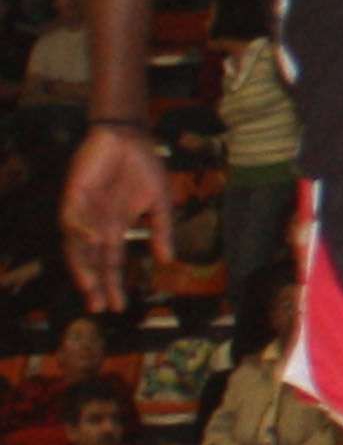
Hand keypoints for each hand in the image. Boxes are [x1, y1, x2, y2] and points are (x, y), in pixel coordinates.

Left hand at [60, 128, 171, 313]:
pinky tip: (93, 242)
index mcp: (115, 228)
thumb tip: (168, 261)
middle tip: (97, 306)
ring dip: (82, 266)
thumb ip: (162, 230)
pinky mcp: (74, 195)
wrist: (130, 137)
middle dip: (94, 284)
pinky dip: (80, 232)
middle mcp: (95, 224)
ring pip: (75, 246)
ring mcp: (83, 211)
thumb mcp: (161, 203)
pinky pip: (71, 218)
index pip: (111, 262)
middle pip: (91, 261)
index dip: (113, 285)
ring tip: (90, 286)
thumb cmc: (144, 167)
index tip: (118, 307)